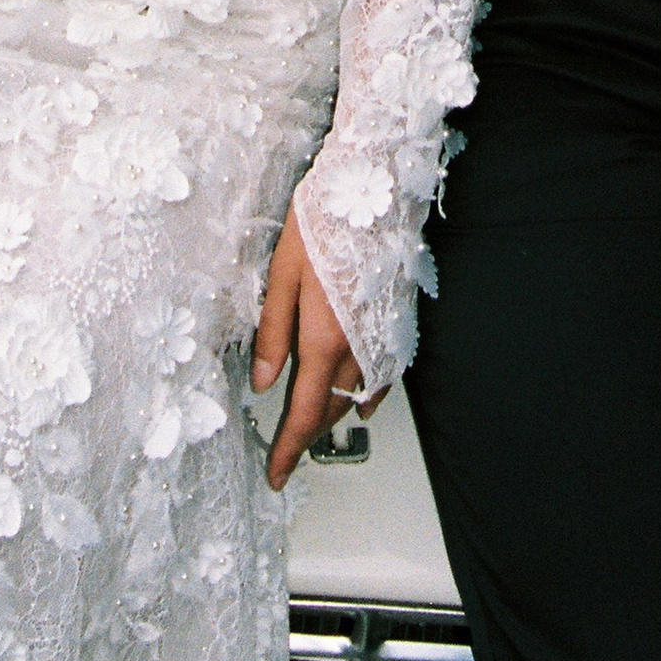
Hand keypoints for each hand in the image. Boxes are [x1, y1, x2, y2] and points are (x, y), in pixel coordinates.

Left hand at [252, 203, 378, 487]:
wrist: (373, 186)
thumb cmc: (323, 221)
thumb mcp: (281, 274)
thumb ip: (272, 333)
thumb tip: (263, 382)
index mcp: (323, 338)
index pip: (304, 412)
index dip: (288, 449)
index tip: (277, 474)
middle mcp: (357, 346)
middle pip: (332, 410)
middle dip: (307, 436)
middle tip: (285, 451)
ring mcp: (382, 336)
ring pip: (357, 396)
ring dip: (334, 417)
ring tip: (311, 429)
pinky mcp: (396, 322)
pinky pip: (383, 374)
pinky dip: (369, 395)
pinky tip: (361, 401)